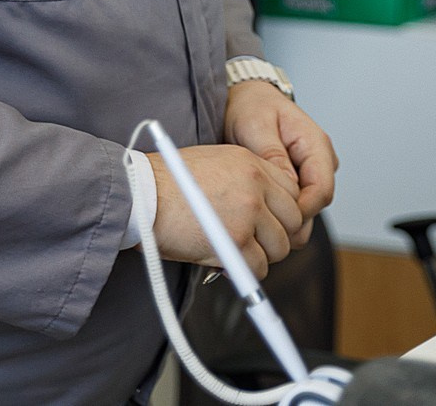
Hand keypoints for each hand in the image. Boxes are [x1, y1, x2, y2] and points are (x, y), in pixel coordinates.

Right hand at [147, 145, 304, 279]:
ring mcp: (247, 212)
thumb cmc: (166, 183)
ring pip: (280, 246)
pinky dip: (245, 273)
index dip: (283, 214)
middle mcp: (255, 184)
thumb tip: (263, 214)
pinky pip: (258, 267)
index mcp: (251, 162)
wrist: (140, 194)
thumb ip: (244, 182)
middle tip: (256, 244)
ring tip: (237, 255)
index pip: (293, 193)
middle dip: (277, 237)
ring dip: (262, 256)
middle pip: (294, 221)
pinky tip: (226, 265)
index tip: (271, 225)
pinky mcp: (235, 240)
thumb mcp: (213, 164)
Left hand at [223, 80, 337, 242]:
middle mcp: (320, 159)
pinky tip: (259, 206)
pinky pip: (296, 203)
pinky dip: (280, 210)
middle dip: (290, 218)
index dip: (301, 211)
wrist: (246, 99)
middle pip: (316, 204)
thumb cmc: (252, 107)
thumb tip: (290, 185)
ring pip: (307, 208)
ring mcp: (312, 170)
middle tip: (259, 223)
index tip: (274, 219)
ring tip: (255, 212)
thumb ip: (273, 156)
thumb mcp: (256, 126)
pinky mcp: (301, 178)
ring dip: (284, 215)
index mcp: (316, 143)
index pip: (322, 191)